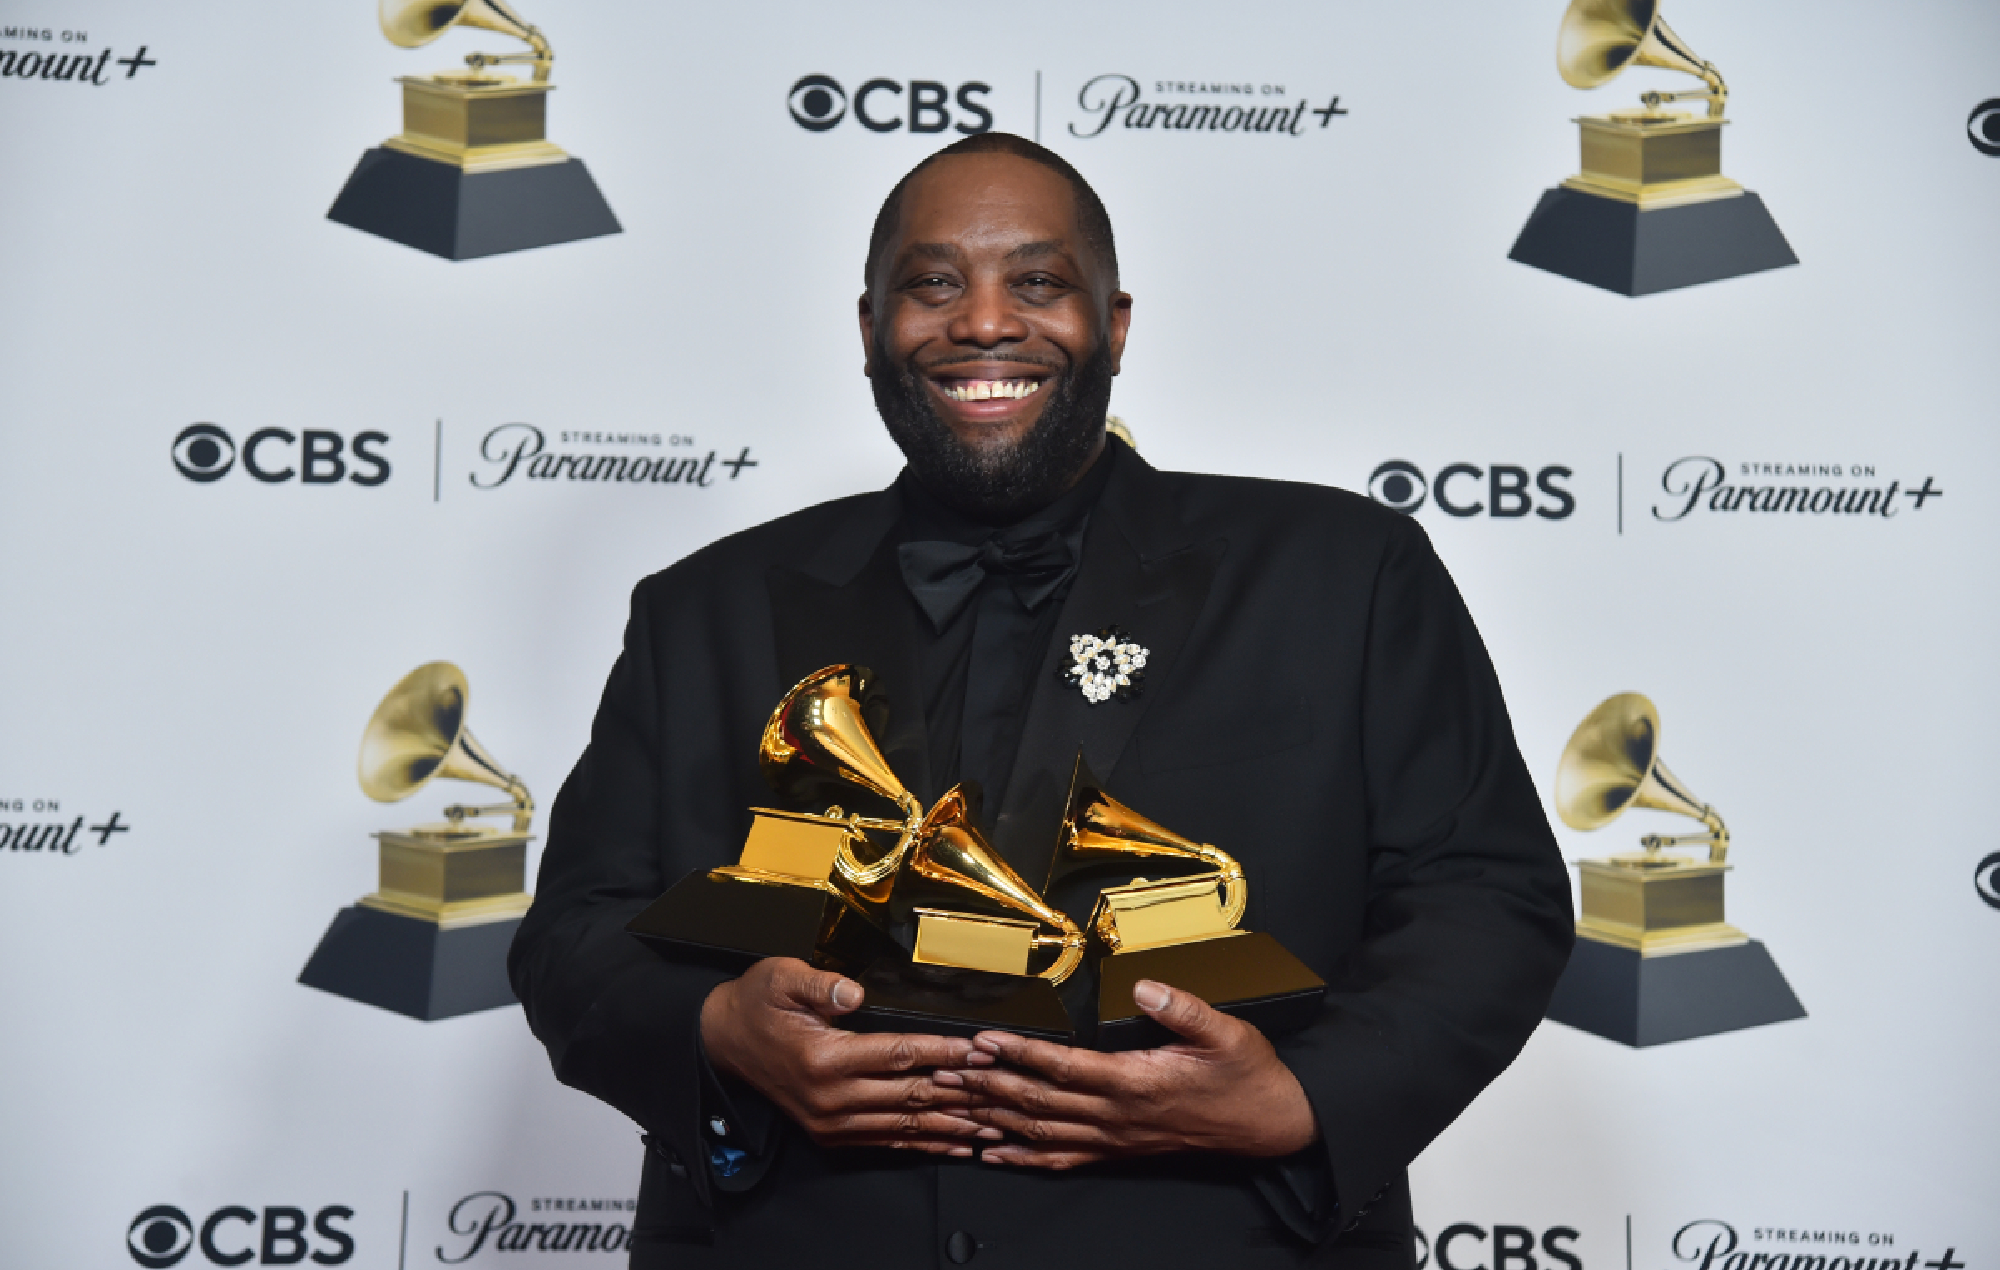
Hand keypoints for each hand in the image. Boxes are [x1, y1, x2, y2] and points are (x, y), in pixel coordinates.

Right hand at [700, 957, 1000, 1155]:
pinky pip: (886, 1142)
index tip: (979, 1050)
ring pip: (904, 1126)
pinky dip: (923, 1144)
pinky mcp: (831, 1134)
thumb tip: (854, 995)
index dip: (944, 1052)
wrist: (724, 1041)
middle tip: (1001, 1089)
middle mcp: (830, 1097)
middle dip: (960, 1092)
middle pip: (910, 1096)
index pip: (899, 1055)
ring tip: (990, 1123)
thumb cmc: (757, 1003)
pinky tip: (953, 1143)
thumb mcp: (781, 977)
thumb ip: (820, 985)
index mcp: (824, 1058)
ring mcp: (831, 1122)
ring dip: (950, 1125)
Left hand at [935, 979, 1317, 1169]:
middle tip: (947, 1070)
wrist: (1270, 1124)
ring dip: (994, 1117)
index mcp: (1136, 1082)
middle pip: (1039, 1101)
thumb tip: (1146, 986)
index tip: (985, 1040)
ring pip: (1041, 1131)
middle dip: (988, 1085)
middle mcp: (1118, 1115)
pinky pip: (1062, 1158)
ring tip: (955, 1103)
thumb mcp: (1226, 1030)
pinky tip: (993, 1152)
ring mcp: (1115, 1138)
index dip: (1021, 1053)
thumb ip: (1182, 1008)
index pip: (1064, 1067)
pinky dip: (1022, 1156)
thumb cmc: (1247, 1075)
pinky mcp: (1119, 1150)